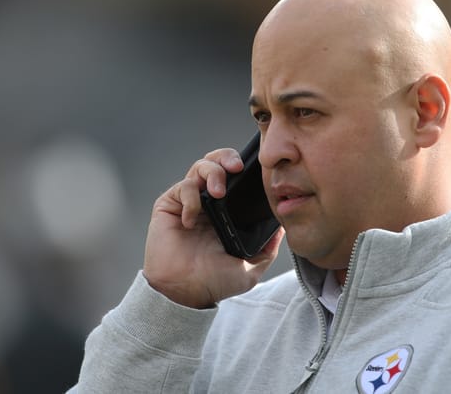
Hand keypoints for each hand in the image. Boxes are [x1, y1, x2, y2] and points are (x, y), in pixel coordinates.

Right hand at [142, 148, 283, 308]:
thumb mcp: (250, 268)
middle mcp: (208, 203)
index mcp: (227, 212)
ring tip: (218, 192)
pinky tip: (192, 219)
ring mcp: (189, 202)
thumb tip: (282, 227)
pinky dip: (190, 197)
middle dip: (227, 157)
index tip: (257, 171)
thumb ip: (267, 248)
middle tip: (236, 168)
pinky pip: (182, 187)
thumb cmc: (214, 283)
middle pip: (217, 162)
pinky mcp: (169, 205)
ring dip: (212, 172)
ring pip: (200, 167)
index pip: (235, 178)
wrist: (185, 294)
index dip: (244, 168)